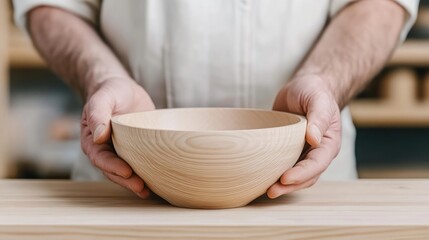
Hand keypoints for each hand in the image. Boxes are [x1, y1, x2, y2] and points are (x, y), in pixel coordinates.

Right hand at [80, 77, 154, 197]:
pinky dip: (145, 175)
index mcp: (92, 139)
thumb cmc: (111, 91)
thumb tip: (98, 136)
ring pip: (125, 172)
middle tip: (140, 186)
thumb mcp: (103, 97)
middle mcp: (105, 149)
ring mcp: (120, 152)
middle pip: (112, 170)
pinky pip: (139, 165)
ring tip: (147, 191)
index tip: (126, 172)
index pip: (100, 157)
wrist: (123, 90)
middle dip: (126, 180)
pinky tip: (155, 183)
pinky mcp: (136, 151)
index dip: (112, 166)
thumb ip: (98, 113)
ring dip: (134, 183)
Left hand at [267, 74, 340, 197]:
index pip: (318, 164)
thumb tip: (314, 140)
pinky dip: (274, 174)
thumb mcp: (318, 99)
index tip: (285, 178)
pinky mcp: (288, 152)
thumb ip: (319, 117)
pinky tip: (261, 178)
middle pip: (307, 176)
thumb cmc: (314, 91)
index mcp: (329, 143)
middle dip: (290, 186)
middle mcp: (317, 153)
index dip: (302, 174)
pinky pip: (283, 167)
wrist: (303, 88)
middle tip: (271, 190)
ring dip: (282, 185)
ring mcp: (302, 154)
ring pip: (295, 177)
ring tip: (266, 190)